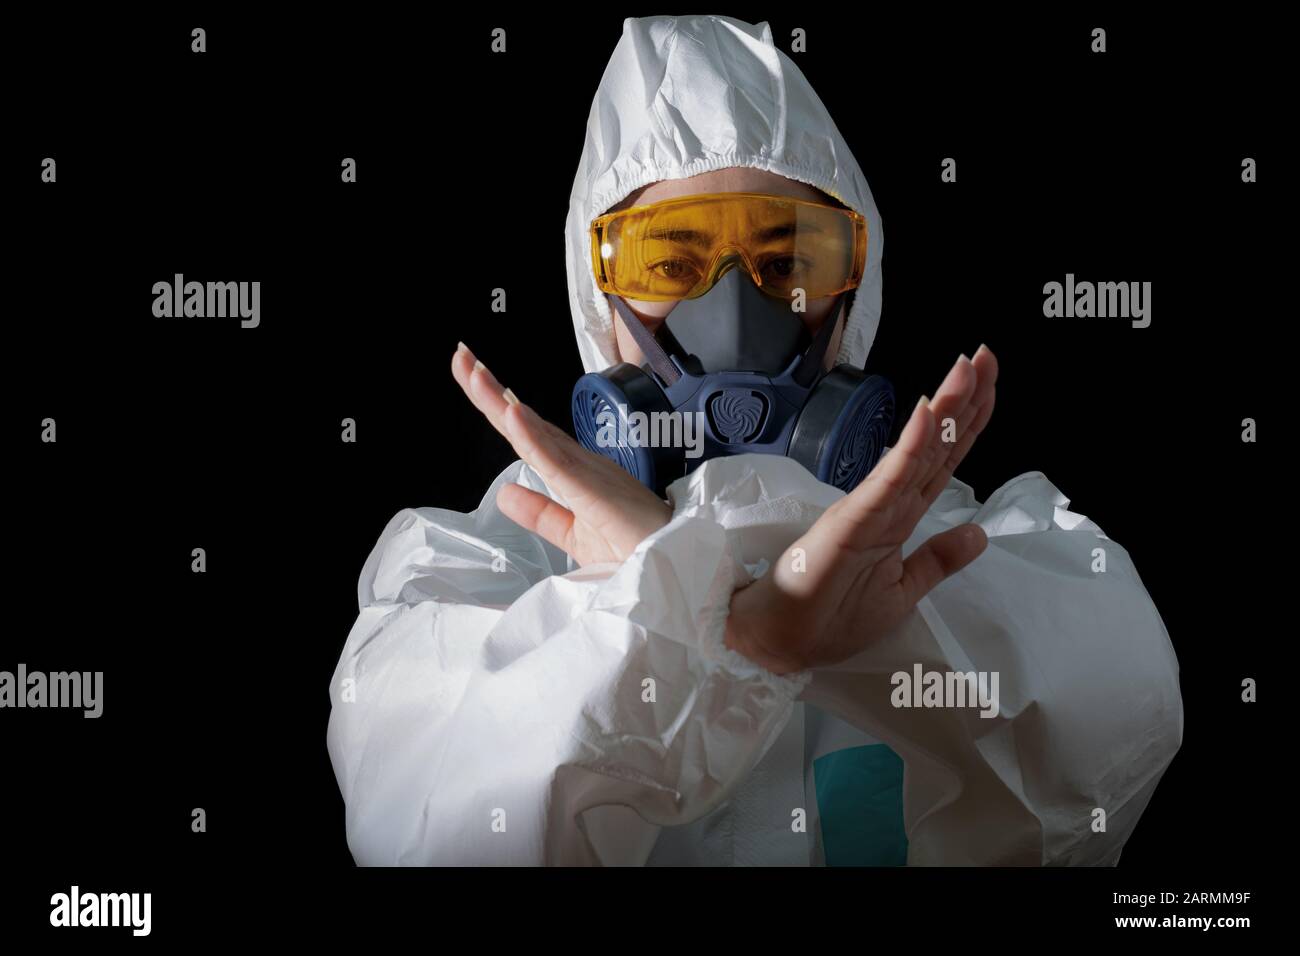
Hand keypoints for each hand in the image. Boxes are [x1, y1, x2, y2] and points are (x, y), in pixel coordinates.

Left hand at [452, 342, 672, 566]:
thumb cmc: (636, 550)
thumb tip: (504, 491)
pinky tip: (512, 414)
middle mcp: (579, 462)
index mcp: (573, 471)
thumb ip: (541, 513)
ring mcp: (587, 473)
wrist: (675, 569)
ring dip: (504, 403)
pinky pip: (557, 462)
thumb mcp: (575, 535)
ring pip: (536, 434)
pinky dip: (532, 437)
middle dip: (490, 391)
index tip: (471, 376)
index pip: (526, 434)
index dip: (497, 406)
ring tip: (475, 373)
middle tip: (461, 356)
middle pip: (526, 424)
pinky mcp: (593, 491)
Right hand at [725, 345, 999, 673]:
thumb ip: (937, 560)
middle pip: (936, 446)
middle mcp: (887, 504)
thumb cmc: (830, 617)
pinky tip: (928, 414)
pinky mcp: (851, 522)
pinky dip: (910, 447)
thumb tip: (980, 533)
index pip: (943, 461)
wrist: (778, 642)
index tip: (989, 382)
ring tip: (967, 368)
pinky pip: (889, 480)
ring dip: (944, 409)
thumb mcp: (902, 592)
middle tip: (985, 353)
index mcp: (900, 517)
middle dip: (964, 399)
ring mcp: (869, 509)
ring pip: (917, 453)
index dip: (968, 422)